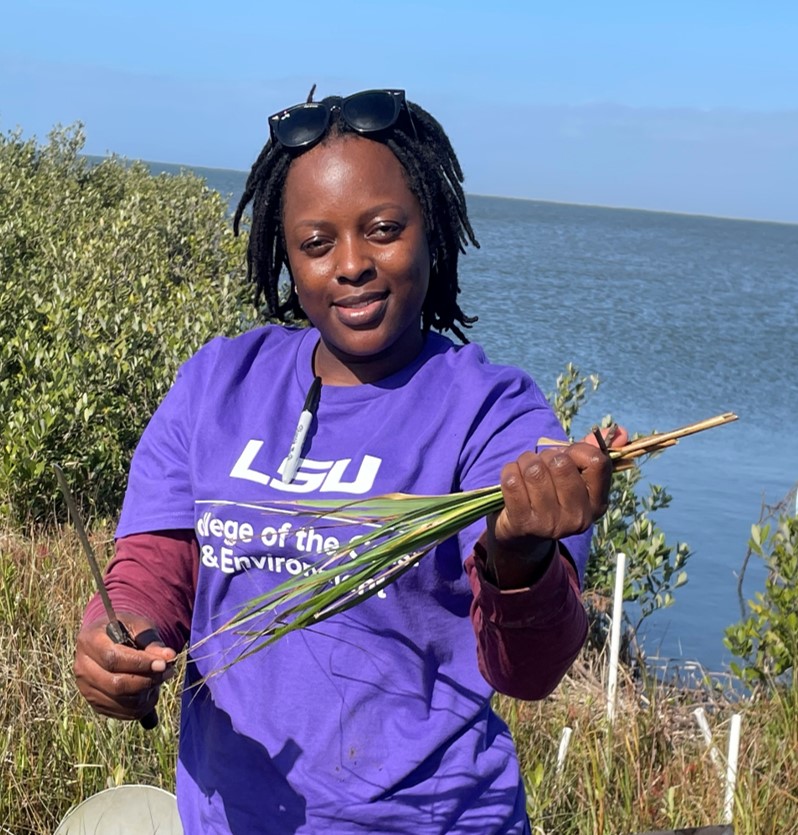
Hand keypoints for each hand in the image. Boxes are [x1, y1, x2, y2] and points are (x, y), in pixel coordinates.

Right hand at [74, 612, 176, 720]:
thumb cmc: (126, 629)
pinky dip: (140, 706)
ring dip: (145, 694)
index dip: (140, 664)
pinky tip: (150, 691)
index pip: (113, 658)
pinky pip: (119, 712)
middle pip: (115, 683)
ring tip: (160, 679)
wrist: (110, 638)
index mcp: (89, 640)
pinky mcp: (93, 702)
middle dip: (146, 681)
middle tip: (168, 672)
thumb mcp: (140, 626)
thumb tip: (169, 657)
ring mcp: (85, 687)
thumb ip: (152, 641)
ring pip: (118, 700)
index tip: (163, 664)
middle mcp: (82, 666)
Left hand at [485, 424, 627, 587]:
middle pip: (560, 462)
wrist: (523, 535)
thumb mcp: (575, 478)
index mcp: (597, 504)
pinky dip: (509, 471)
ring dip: (525, 461)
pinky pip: (512, 480)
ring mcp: (550, 523)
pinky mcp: (522, 523)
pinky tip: (512, 480)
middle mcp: (578, 517)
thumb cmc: (552, 496)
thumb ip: (593, 453)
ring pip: (534, 469)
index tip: (566, 456)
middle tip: (541, 466)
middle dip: (546, 456)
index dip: (576, 450)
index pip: (596, 461)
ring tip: (525, 471)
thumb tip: (620, 430)